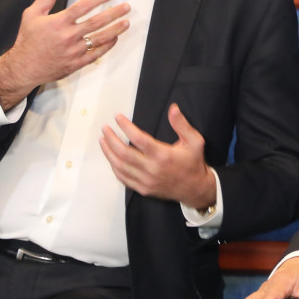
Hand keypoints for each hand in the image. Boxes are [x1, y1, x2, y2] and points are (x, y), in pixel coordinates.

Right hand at [0, 0, 128, 108]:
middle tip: (126, 7)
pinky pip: (96, 54)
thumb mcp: (31, 15)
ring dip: (115, 30)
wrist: (24, 67)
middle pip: (96, 22)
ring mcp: (74, 51)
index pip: (84, 6)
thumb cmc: (28, 41)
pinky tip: (114, 39)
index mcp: (59, 22)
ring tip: (126, 23)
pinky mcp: (76, 63)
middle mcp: (68, 36)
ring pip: (100, 38)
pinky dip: (107, 47)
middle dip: (114, 13)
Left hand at [100, 104, 214, 206]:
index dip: (126, 126)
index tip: (118, 117)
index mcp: (163, 155)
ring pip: (120, 166)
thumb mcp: (194, 141)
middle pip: (124, 153)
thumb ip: (182, 124)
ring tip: (103, 140)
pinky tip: (111, 158)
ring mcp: (146, 181)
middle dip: (111, 139)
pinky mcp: (143, 189)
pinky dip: (114, 167)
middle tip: (105, 128)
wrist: (195, 189)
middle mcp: (152, 169)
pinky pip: (123, 178)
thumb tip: (173, 109)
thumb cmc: (193, 163)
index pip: (138, 138)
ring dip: (108, 152)